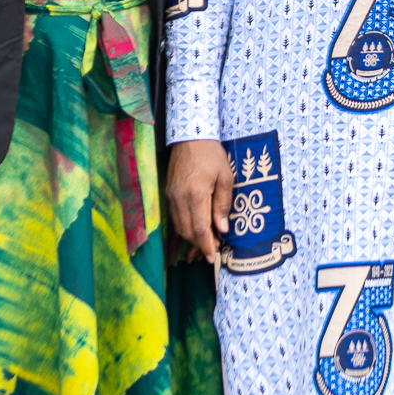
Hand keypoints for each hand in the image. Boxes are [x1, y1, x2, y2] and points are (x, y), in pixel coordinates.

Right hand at [166, 140, 233, 262]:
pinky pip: (174, 217)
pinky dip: (184, 227)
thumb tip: (222, 229)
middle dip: (199, 244)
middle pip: (187, 231)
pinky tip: (193, 230)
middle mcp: (179, 198)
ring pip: (179, 226)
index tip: (212, 258)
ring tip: (205, 242)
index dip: (206, 246)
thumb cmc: (211, 154)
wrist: (189, 136)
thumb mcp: (225, 177)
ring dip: (191, 238)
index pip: (199, 228)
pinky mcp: (168, 193)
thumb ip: (223, 204)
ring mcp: (171, 196)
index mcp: (196, 194)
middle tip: (213, 249)